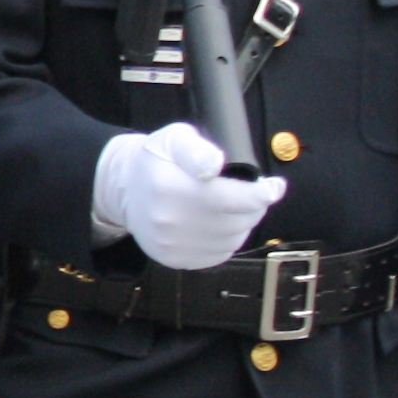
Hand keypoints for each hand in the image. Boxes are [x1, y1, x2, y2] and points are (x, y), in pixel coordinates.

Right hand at [88, 123, 286, 269]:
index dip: (261, 194)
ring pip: (233, 239)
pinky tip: (213, 224)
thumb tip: (214, 164)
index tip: (273, 187)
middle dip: (252, 205)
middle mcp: (170, 219)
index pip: (233, 198)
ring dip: (240, 223)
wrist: (124, 190)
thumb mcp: (174, 138)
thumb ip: (196, 148)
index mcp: (171, 186)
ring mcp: (172, 243)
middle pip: (239, 220)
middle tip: (245, 192)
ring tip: (225, 207)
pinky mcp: (175, 259)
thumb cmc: (157, 161)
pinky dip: (225, 240)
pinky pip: (219, 254)